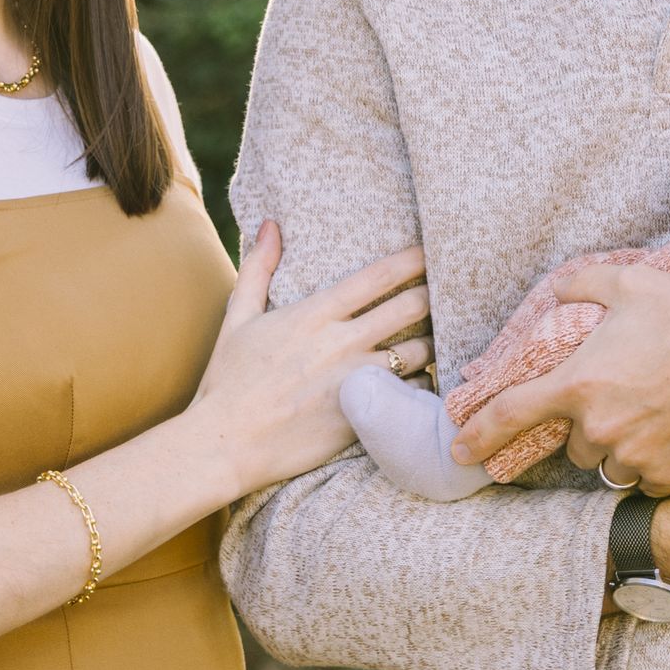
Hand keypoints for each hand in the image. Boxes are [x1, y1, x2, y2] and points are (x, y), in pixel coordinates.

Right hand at [194, 224, 430, 499]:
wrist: (226, 444)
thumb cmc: (228, 381)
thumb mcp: (237, 318)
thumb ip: (257, 269)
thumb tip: (270, 224)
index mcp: (314, 314)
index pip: (378, 277)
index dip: (412, 260)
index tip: (431, 252)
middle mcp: (342, 343)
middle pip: (411, 307)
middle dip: (432, 295)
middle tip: (444, 292)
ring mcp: (358, 381)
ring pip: (420, 351)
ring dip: (431, 341)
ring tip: (434, 337)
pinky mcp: (365, 415)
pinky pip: (412, 394)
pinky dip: (422, 385)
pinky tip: (419, 383)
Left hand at [449, 268, 669, 495]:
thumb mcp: (630, 283)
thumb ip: (582, 285)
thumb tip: (561, 290)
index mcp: (579, 383)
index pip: (510, 413)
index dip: (478, 433)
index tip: (458, 449)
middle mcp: (599, 428)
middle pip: (571, 443)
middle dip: (585, 425)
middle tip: (620, 394)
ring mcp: (635, 458)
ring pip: (608, 463)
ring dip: (618, 445)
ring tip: (654, 410)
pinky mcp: (668, 476)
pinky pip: (646, 480)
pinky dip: (653, 462)